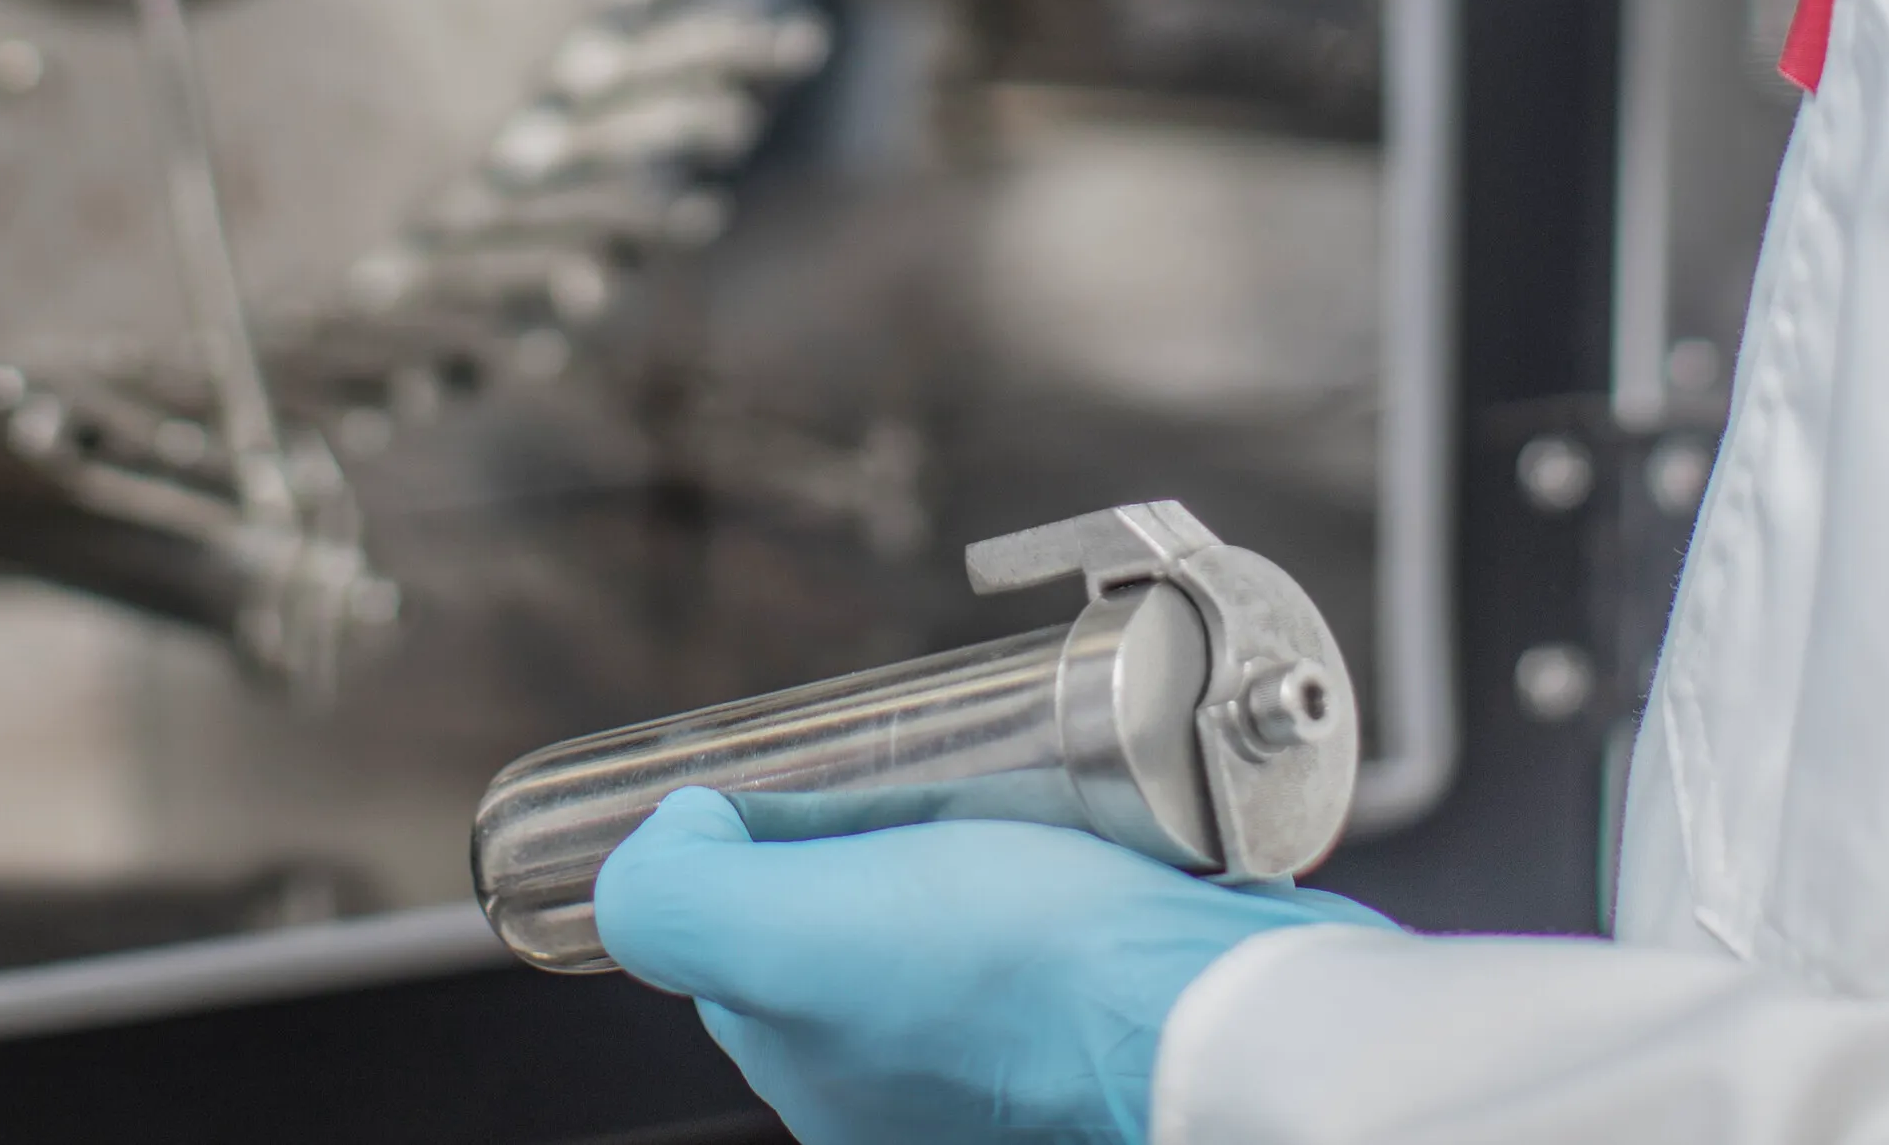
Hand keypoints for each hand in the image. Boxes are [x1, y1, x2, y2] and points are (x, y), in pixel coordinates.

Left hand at [590, 790, 1387, 1144]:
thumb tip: (669, 837)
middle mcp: (914, 1098)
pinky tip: (1070, 845)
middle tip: (920, 791)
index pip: (746, 942)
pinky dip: (1054, 874)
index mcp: (827, 1088)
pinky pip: (1050, 929)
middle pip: (847, 927)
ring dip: (966, 851)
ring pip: (949, 922)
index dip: (762, 847)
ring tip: (1000, 805)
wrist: (1219, 1009)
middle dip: (872, 848)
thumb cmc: (1027, 980)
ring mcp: (1015, 1068)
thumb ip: (678, 903)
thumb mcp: (790, 939)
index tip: (812, 793)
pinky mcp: (1105, 1016)